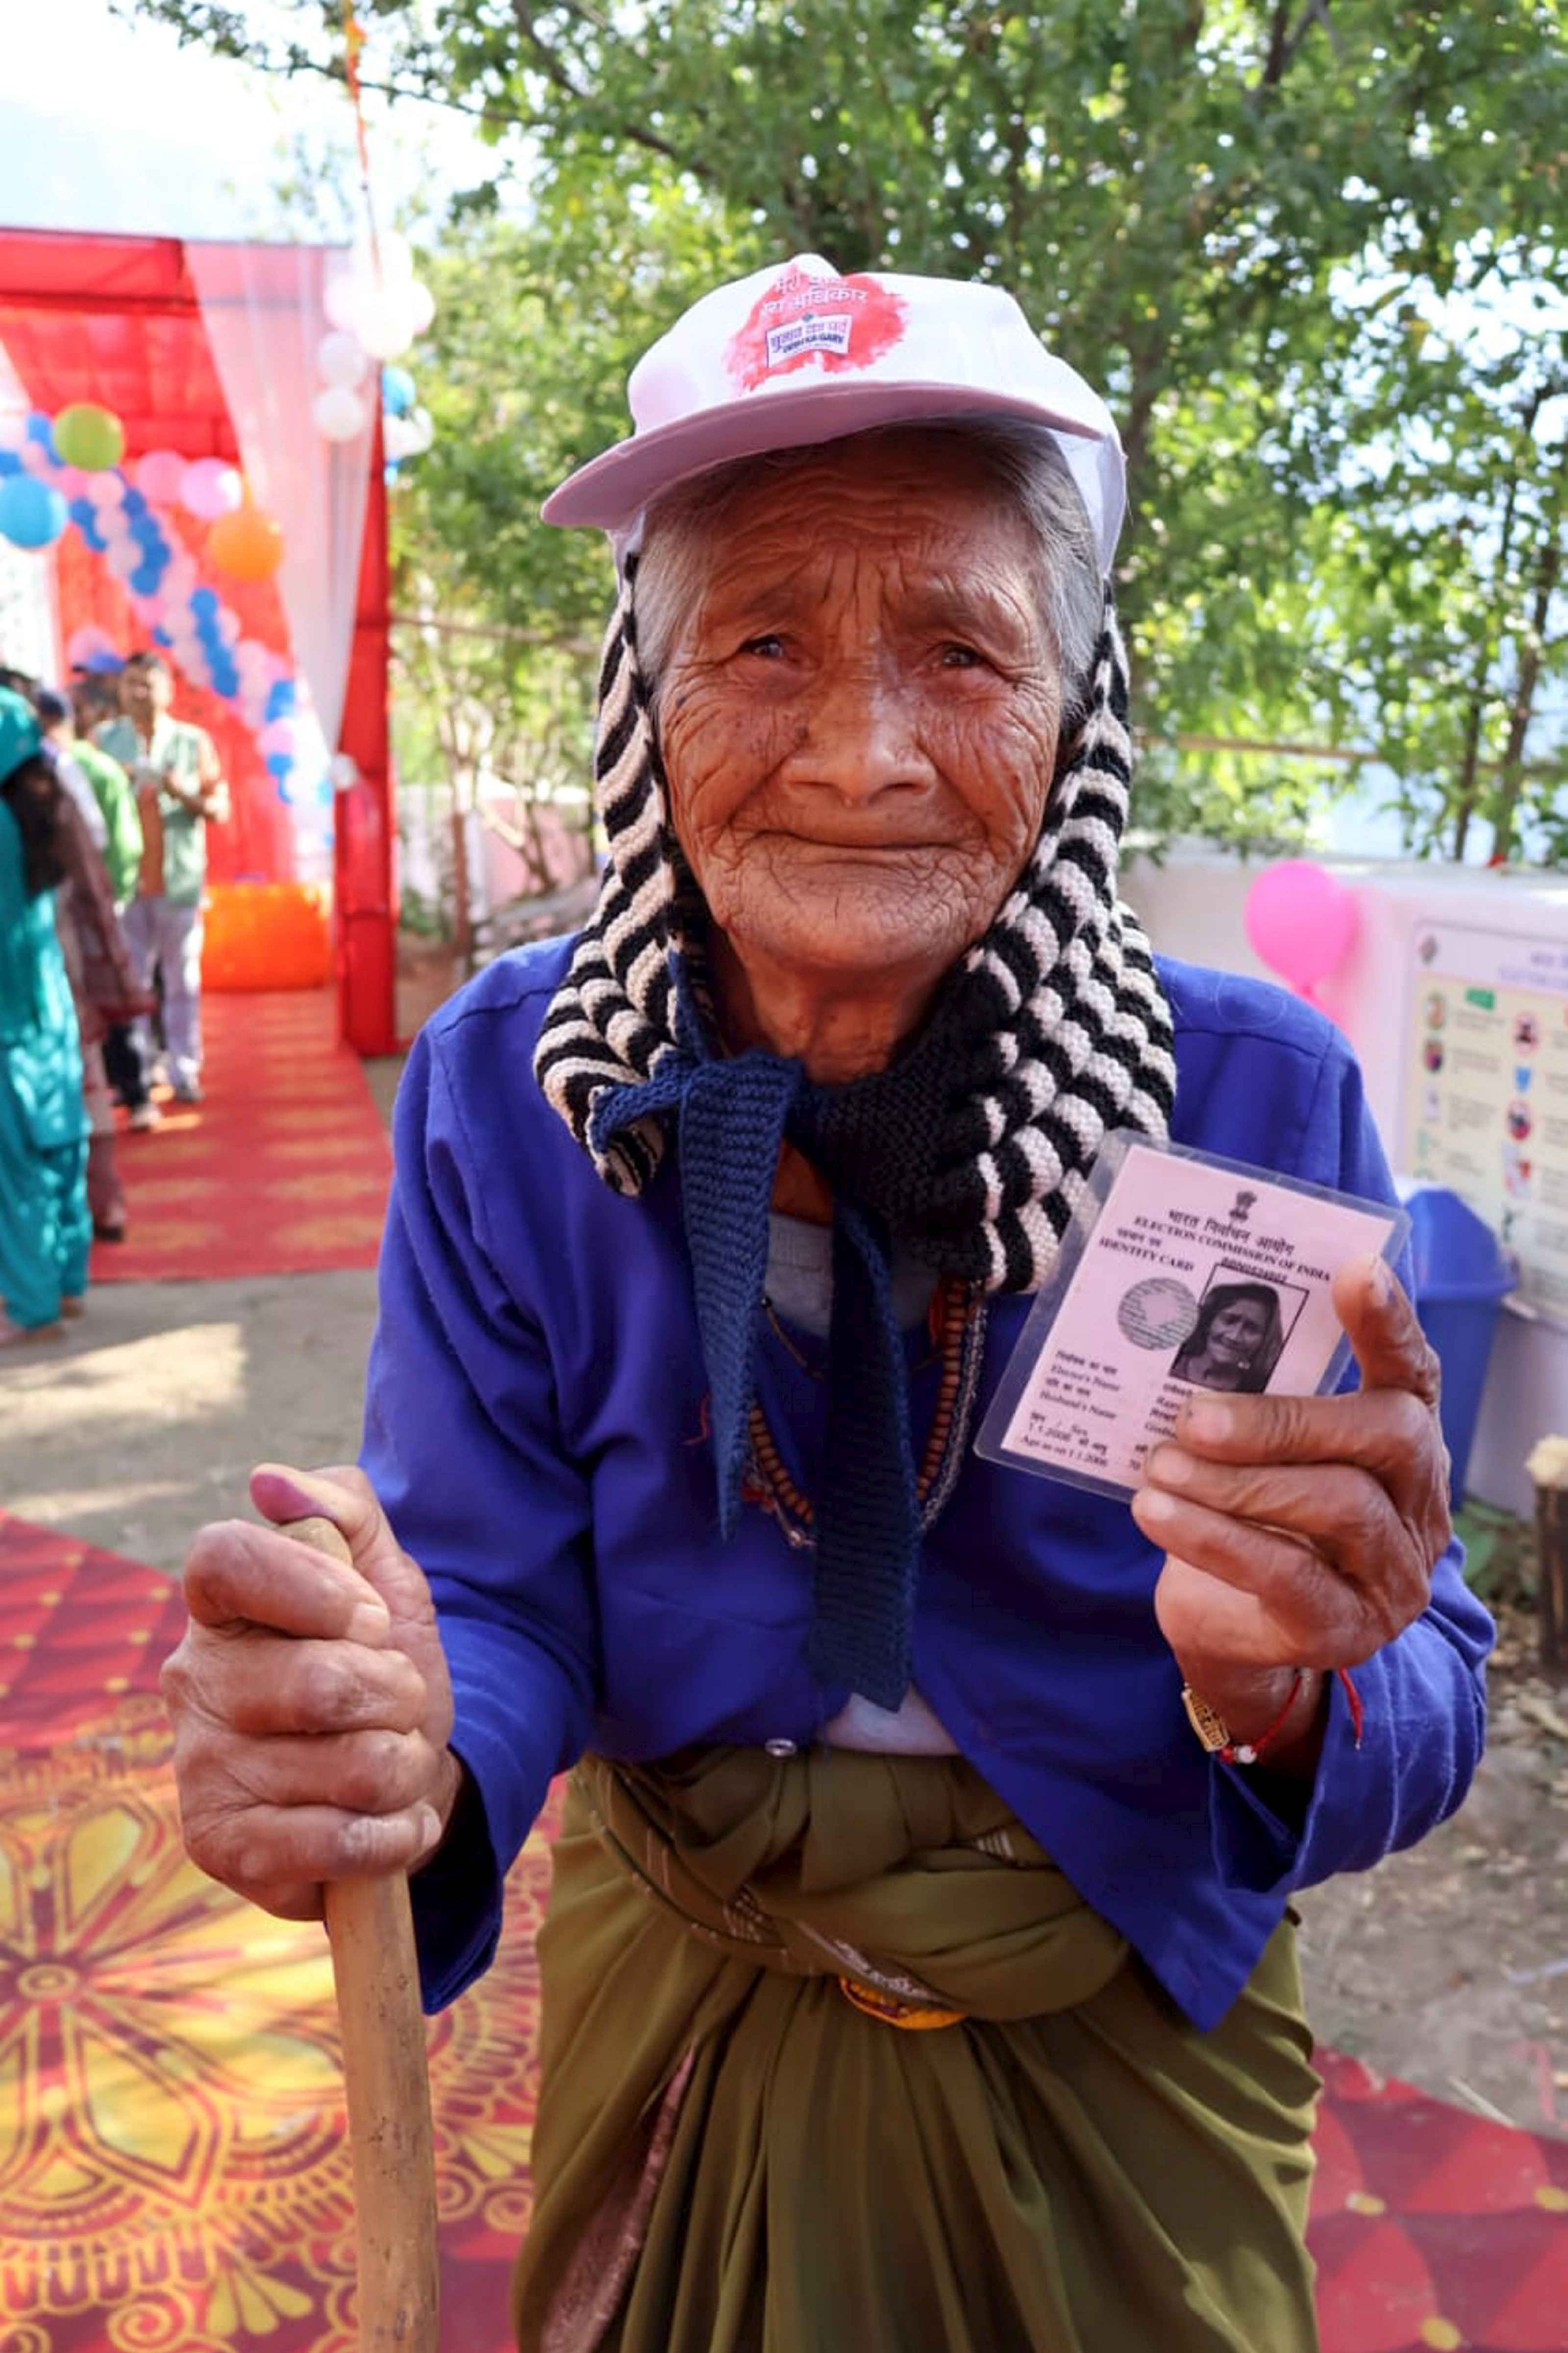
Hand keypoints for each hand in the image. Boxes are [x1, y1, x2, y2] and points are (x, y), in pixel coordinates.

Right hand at [160, 1463, 457, 1921]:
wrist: (402, 1779)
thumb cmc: (382, 1668)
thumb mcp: (384, 1576)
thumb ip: (344, 1509)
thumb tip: (270, 1482)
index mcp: (221, 1608)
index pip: (222, 1558)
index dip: (310, 1585)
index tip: (370, 1617)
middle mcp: (193, 1684)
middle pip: (320, 1682)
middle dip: (398, 1694)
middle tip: (396, 1703)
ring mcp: (199, 1770)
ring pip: (350, 1766)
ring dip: (404, 1765)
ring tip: (390, 1763)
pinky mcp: (221, 1848)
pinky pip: (339, 1842)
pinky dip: (394, 1833)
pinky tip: (388, 1823)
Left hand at [1132, 1255, 1448, 1706]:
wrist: (1231, 1629)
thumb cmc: (1243, 1514)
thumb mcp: (1252, 1450)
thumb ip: (1246, 1398)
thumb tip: (1176, 1334)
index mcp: (1401, 1438)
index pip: (1412, 1371)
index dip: (1389, 1322)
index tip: (1356, 1271)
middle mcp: (1417, 1501)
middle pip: (1384, 1435)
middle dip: (1283, 1420)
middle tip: (1194, 1418)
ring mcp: (1393, 1571)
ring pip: (1339, 1505)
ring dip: (1235, 1484)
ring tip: (1160, 1467)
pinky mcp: (1348, 1629)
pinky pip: (1290, 1576)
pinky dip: (1216, 1540)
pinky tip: (1159, 1514)